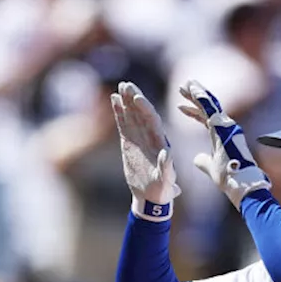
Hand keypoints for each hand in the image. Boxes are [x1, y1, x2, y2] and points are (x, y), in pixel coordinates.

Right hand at [110, 81, 179, 220]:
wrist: (152, 197)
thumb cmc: (162, 191)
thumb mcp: (167, 181)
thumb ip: (167, 168)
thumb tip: (167, 155)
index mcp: (160, 143)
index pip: (152, 121)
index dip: (145, 109)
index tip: (137, 98)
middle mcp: (150, 137)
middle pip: (142, 113)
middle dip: (134, 99)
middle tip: (126, 84)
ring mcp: (139, 139)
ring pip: (132, 115)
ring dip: (126, 101)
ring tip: (120, 86)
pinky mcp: (130, 143)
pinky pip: (124, 124)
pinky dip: (119, 112)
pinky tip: (113, 99)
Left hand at [177, 80, 270, 208]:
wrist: (240, 183)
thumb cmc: (229, 178)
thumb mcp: (211, 168)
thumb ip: (203, 161)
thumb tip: (196, 158)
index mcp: (222, 135)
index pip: (206, 118)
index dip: (194, 111)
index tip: (181, 106)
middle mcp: (227, 126)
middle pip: (208, 107)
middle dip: (195, 96)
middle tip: (183, 86)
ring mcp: (227, 125)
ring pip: (209, 104)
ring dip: (197, 93)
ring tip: (185, 84)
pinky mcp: (224, 126)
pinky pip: (210, 108)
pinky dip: (201, 98)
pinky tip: (192, 90)